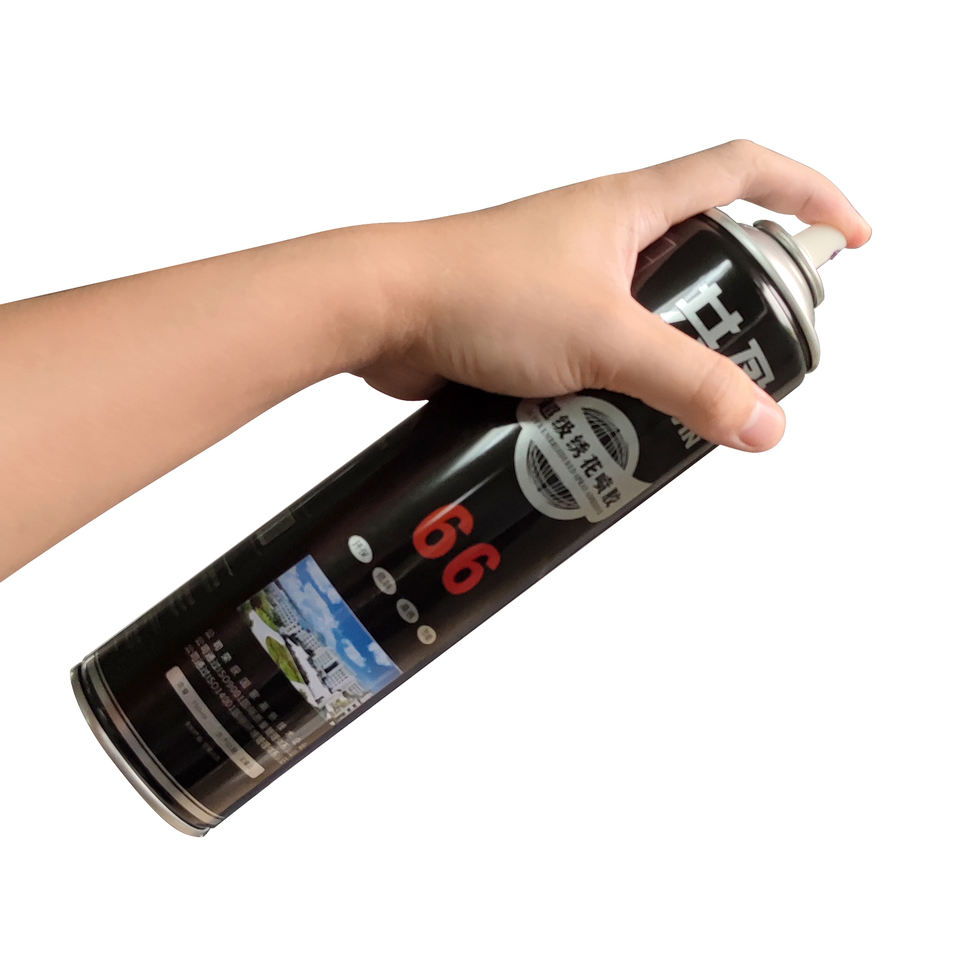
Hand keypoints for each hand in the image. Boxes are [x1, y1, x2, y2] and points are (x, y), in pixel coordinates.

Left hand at [355, 140, 870, 451]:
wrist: (383, 313)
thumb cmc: (477, 290)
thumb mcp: (604, 338)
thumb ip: (687, 380)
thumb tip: (759, 422)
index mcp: (631, 206)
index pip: (743, 172)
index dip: (806, 194)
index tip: (846, 236)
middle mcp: (604, 234)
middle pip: (701, 252)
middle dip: (735, 302)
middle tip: (749, 354)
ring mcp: (569, 279)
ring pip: (648, 312)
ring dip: (671, 356)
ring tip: (680, 404)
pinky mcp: (538, 324)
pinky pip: (600, 349)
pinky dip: (618, 380)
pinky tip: (618, 419)